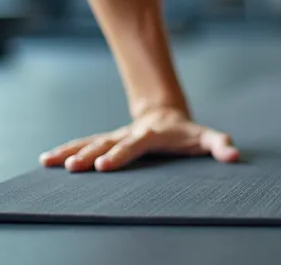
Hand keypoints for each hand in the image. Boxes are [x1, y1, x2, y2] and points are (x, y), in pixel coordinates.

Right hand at [39, 106, 240, 172]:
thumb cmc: (188, 133)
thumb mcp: (205, 138)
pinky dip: (65, 150)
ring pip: (90, 141)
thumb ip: (219, 145)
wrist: (167, 114)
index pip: (135, 144)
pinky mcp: (106, 140)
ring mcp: (115, 135)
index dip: (120, 154)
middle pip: (107, 142)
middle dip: (89, 154)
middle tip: (73, 167)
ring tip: (49, 161)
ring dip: (70, 151)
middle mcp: (129, 133)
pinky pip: (83, 144)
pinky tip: (46, 160)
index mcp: (151, 134)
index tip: (103, 165)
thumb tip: (234, 154)